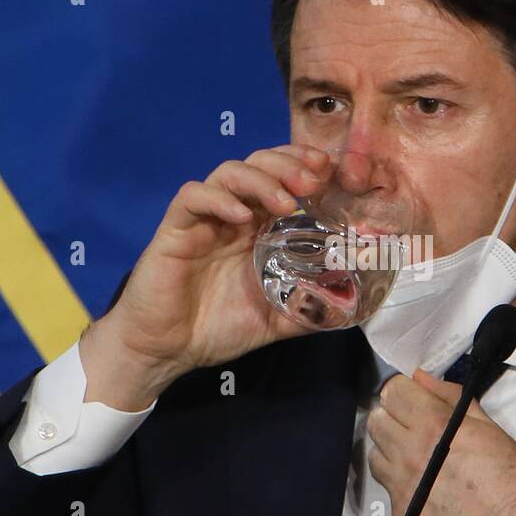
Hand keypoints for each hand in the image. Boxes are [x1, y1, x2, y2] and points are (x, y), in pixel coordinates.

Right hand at [81, 144, 330, 409]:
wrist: (166, 351)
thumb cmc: (216, 329)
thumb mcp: (274, 319)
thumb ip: (308, 308)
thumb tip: (348, 305)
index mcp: (256, 228)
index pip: (281, 177)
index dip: (303, 164)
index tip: (330, 170)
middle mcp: (232, 216)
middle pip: (258, 164)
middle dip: (288, 164)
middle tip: (313, 182)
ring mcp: (203, 220)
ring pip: (229, 173)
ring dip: (260, 179)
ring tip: (284, 202)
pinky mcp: (175, 231)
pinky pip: (192, 198)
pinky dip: (218, 200)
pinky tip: (240, 216)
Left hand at [365, 369, 515, 515]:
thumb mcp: (493, 431)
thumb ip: (452, 401)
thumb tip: (422, 380)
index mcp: (434, 429)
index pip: (393, 392)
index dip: (406, 393)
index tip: (416, 401)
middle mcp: (410, 458)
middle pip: (377, 422)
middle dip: (394, 418)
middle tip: (418, 428)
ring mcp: (402, 492)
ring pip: (375, 457)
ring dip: (393, 452)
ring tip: (422, 461)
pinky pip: (390, 493)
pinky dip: (405, 488)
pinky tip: (432, 494)